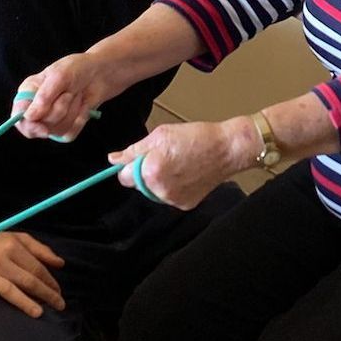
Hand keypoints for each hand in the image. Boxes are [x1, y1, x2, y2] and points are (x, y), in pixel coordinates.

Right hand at [0, 231, 65, 329]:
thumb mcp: (17, 238)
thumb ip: (40, 249)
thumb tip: (61, 264)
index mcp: (12, 247)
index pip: (36, 267)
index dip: (50, 281)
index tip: (59, 292)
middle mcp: (0, 261)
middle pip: (27, 280)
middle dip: (46, 294)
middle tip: (59, 306)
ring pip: (8, 290)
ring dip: (24, 302)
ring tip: (39, 313)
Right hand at [15, 53, 107, 140]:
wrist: (98, 73)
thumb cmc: (76, 69)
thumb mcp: (59, 76)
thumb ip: (44, 96)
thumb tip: (29, 117)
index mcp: (28, 94)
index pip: (19, 118)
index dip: (29, 126)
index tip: (43, 128)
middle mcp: (36, 109)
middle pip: (40, 126)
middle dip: (59, 110)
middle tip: (68, 94)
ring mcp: (51, 120)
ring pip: (56, 130)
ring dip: (71, 112)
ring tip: (76, 95)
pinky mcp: (65, 127)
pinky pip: (69, 134)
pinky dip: (79, 120)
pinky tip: (83, 106)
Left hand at [110, 119, 254, 210]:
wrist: (227, 150)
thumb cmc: (195, 137)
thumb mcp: (160, 135)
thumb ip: (134, 150)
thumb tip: (113, 160)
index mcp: (149, 171)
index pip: (123, 177)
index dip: (131, 165)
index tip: (142, 157)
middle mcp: (159, 190)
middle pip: (139, 185)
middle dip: (145, 173)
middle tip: (165, 157)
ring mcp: (173, 200)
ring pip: (154, 191)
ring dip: (159, 180)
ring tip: (179, 164)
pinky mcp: (185, 205)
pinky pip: (169, 197)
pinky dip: (174, 187)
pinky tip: (187, 174)